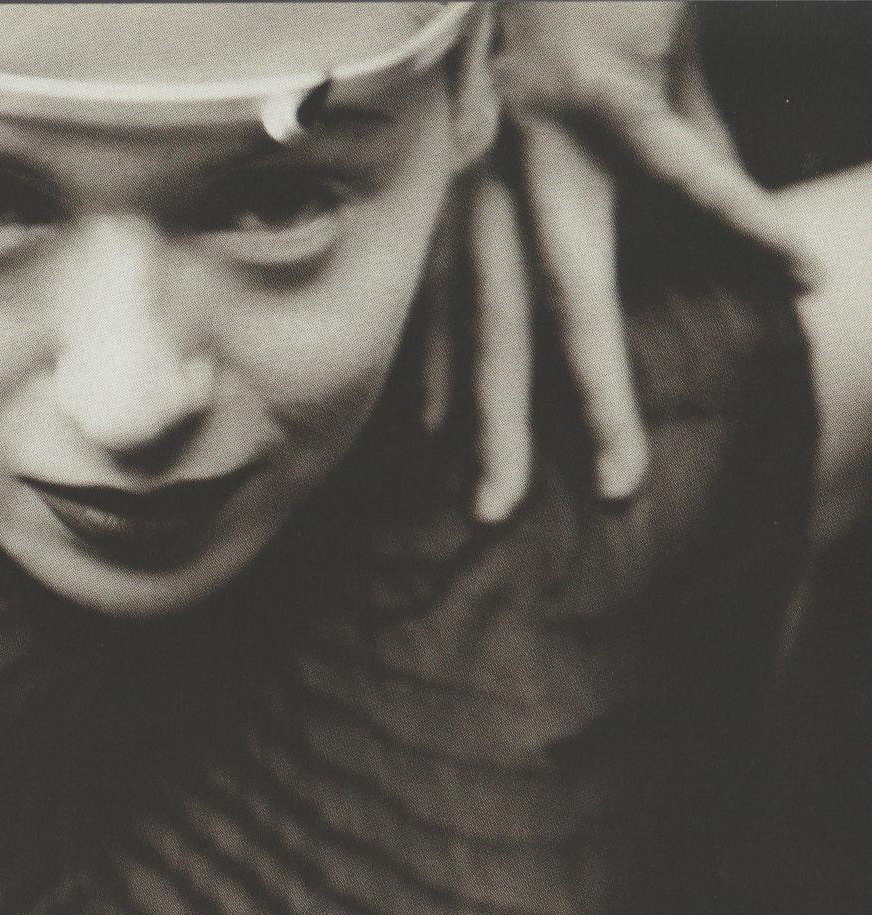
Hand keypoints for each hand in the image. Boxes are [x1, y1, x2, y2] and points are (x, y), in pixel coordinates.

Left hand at [448, 2, 823, 522]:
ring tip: (623, 473)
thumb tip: (704, 236)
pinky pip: (687, 175)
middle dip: (494, 427)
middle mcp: (491, 175)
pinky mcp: (617, 87)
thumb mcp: (582, 97)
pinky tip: (796, 278)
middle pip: (493, 327)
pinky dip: (745, 223)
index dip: (438, 372)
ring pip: (571, 290)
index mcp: (472, 178)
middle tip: (491, 513)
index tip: (432, 443)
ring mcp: (547, 140)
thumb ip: (634, 176)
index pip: (448, 299)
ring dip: (595, 391)